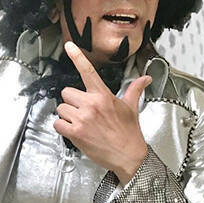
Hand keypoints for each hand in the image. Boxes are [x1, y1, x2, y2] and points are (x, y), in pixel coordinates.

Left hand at [53, 40, 150, 184]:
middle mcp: (91, 104)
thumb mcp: (131, 108)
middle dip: (72, 102)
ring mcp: (82, 118)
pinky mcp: (75, 133)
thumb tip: (145, 78)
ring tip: (82, 124)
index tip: (69, 45)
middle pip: (66, 92)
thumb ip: (134, 90)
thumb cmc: (129, 133)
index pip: (88, 71)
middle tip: (84, 112)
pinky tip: (75, 131)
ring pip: (61, 109)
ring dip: (68, 116)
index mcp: (103, 95)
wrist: (129, 157)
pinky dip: (63, 128)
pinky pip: (58, 123)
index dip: (77, 56)